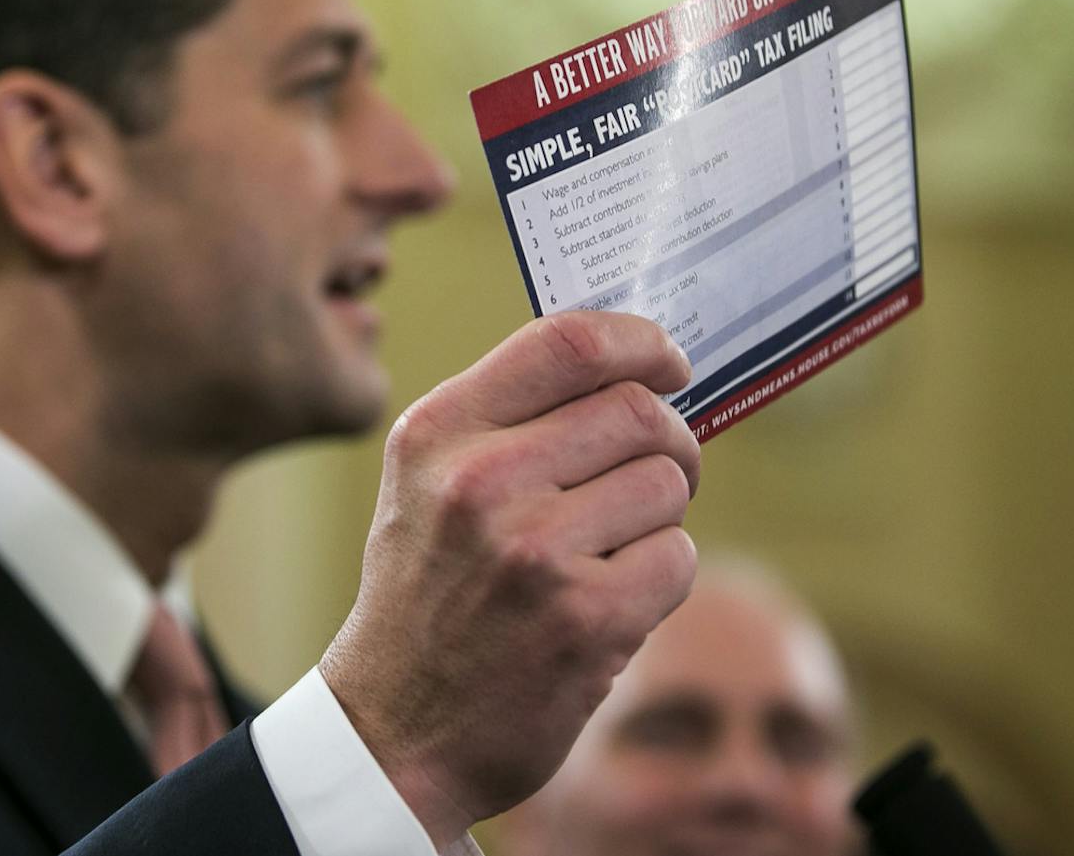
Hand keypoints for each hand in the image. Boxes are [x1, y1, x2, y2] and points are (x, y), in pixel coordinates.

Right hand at [319, 310, 701, 847]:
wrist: (395, 732)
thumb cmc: (430, 595)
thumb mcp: (431, 484)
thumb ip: (511, 417)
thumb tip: (636, 368)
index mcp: (438, 432)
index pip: (569, 340)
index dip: (641, 342)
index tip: (669, 363)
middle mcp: (479, 482)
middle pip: (639, 411)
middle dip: (669, 442)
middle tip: (655, 476)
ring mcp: (533, 551)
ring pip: (667, 484)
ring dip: (658, 519)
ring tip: (603, 555)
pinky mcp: (585, 618)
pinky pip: (678, 557)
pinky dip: (661, 579)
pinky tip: (608, 603)